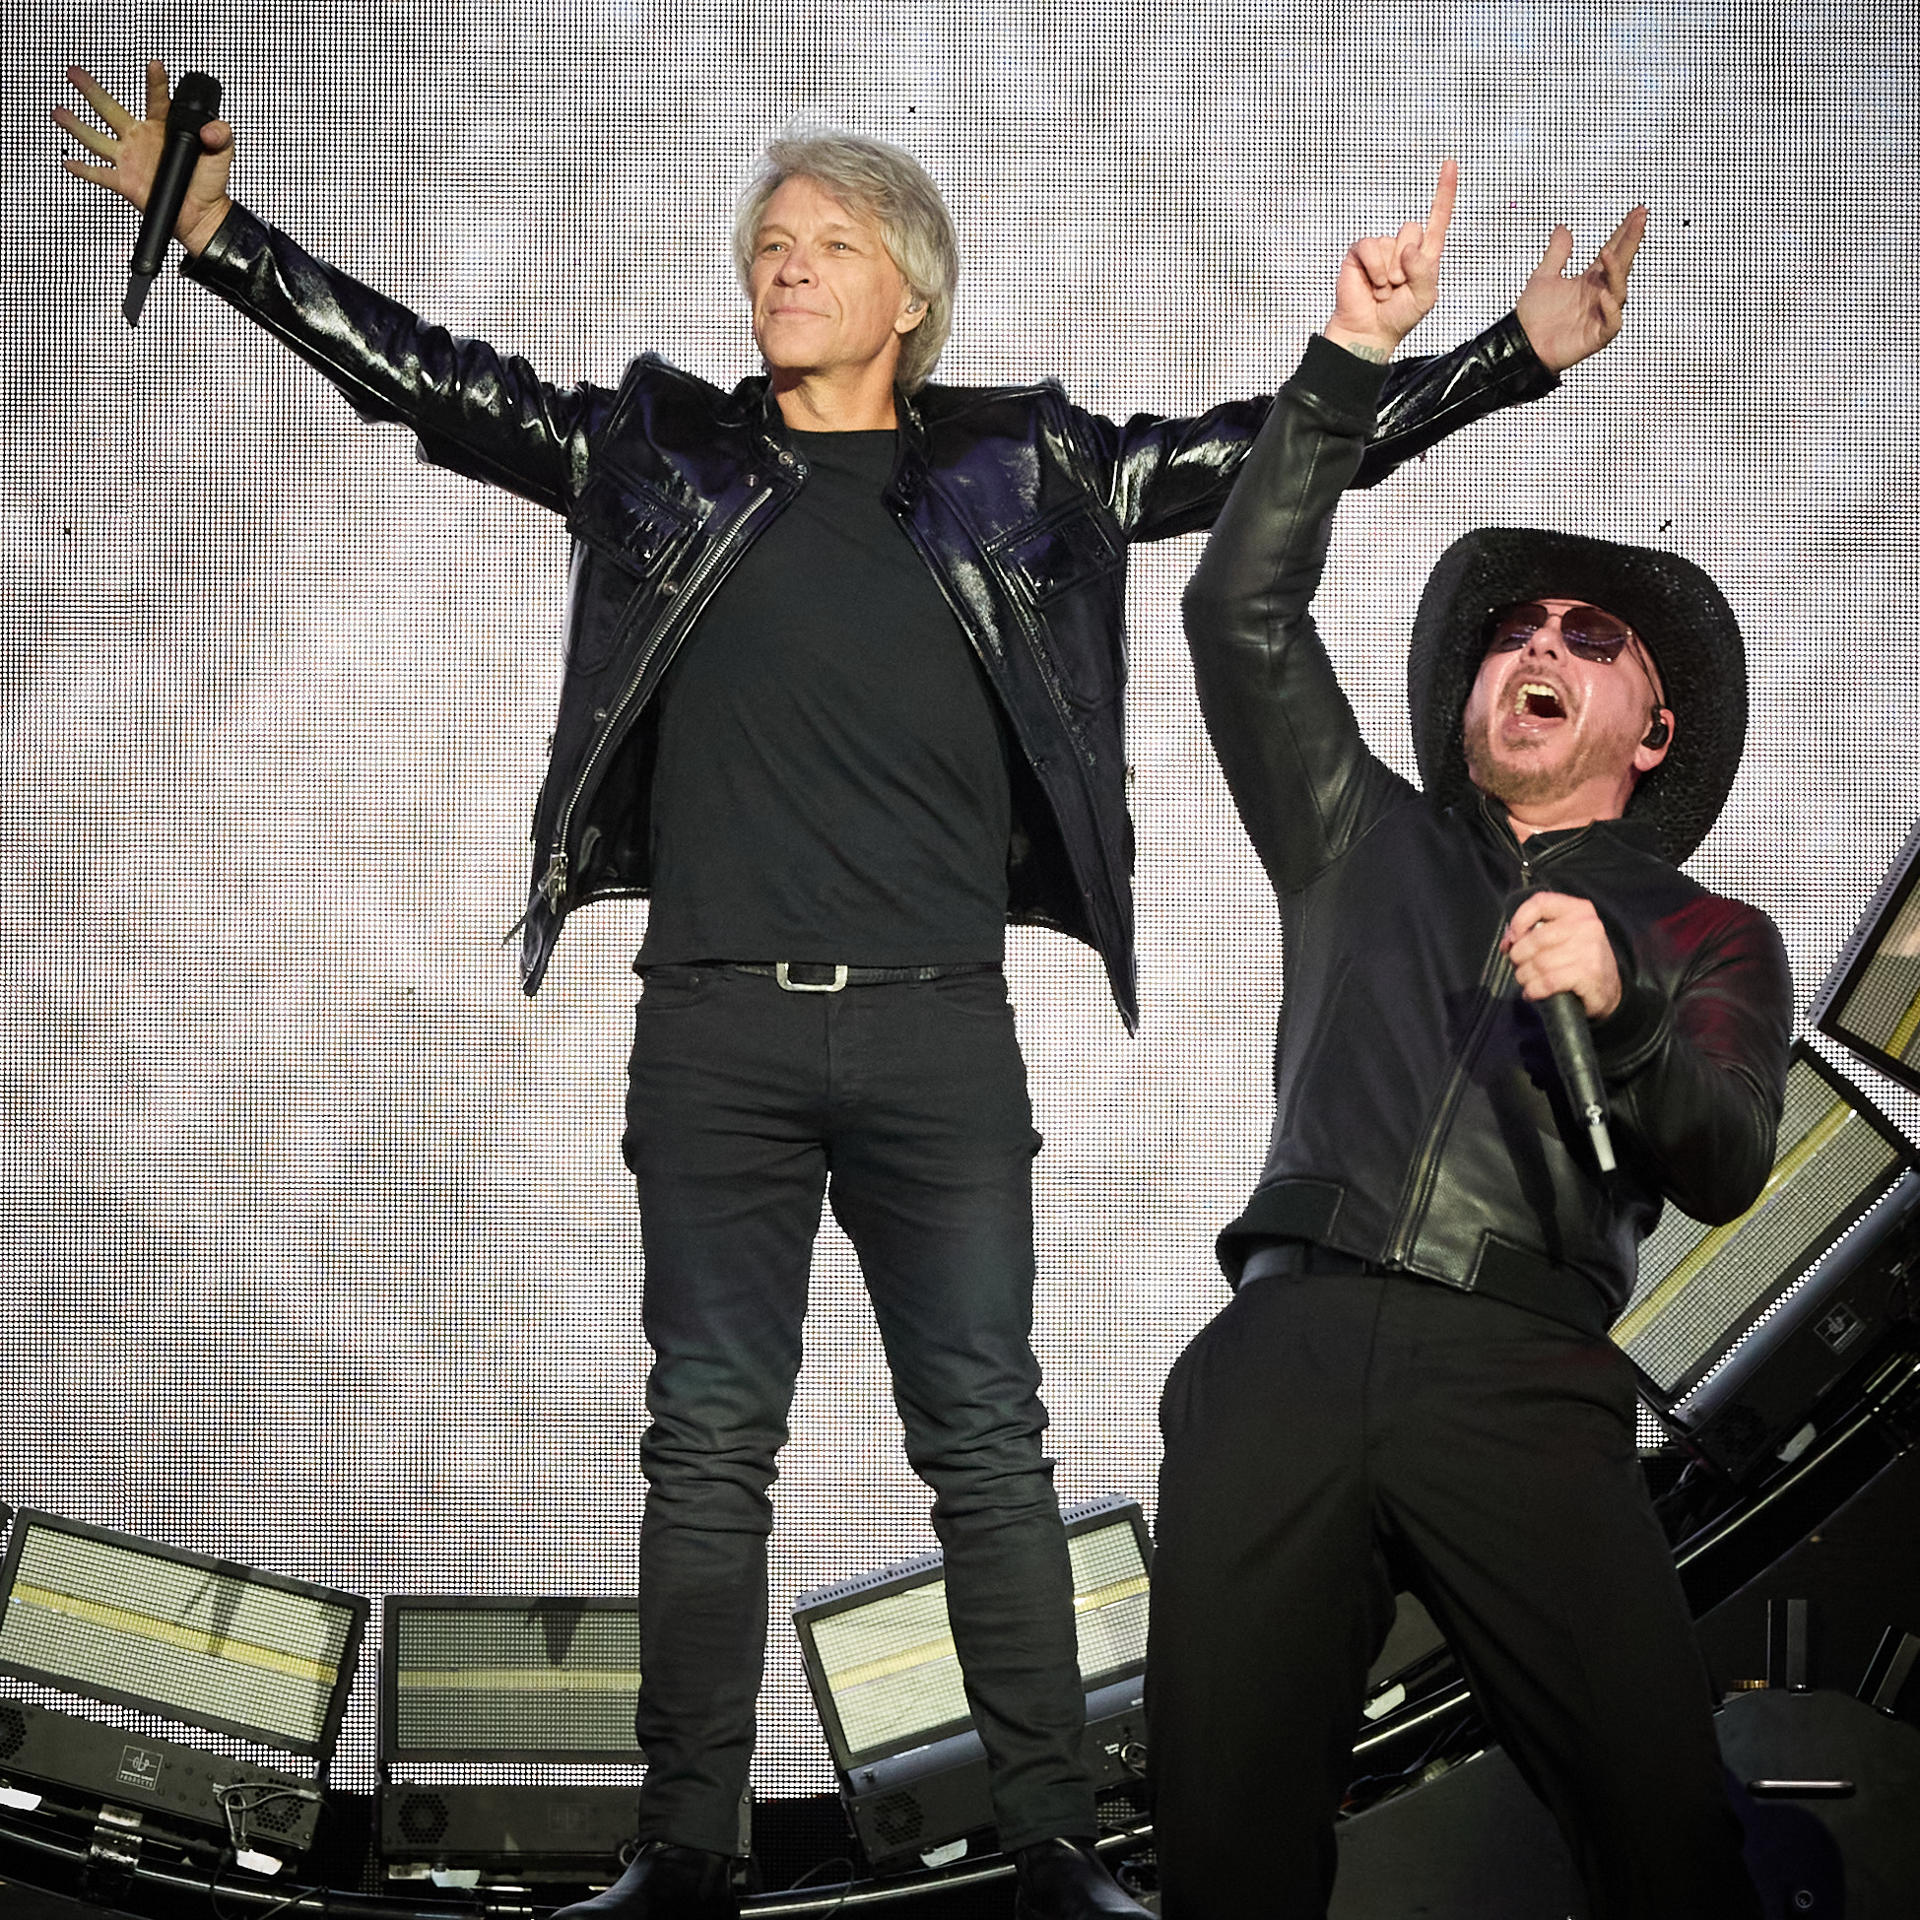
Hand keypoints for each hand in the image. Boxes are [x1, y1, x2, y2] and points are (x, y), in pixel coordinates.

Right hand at [54, 60, 234, 255]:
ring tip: (59, 112)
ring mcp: (129, 159)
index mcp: (162, 127)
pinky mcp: (125, 181)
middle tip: (74, 73)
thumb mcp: (222, 154)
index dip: (156, 83)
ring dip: (77, 126)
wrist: (202, 215)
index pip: (157, 99)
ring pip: (97, 138)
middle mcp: (140, 138)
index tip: (155, 66)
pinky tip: (69, 162)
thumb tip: (211, 129)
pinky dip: (84, 170)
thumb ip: (221, 135)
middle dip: (92, 91)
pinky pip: (100, 174)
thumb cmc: (209, 183)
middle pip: (110, 110)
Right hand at [1323, 159, 1456, 362]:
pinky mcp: (1360, 253)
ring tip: (1384, 290)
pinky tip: (1373, 285)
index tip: (1450, 163)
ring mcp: (1381, 249)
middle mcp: (1403, 247)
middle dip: (1407, 262)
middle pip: (1413, 229)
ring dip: (1390, 273)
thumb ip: (1425, 271)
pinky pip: (1370, 247)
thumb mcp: (1425, 297)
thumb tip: (1407, 249)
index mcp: (1424, 255)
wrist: (1368, 332)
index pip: (1437, 218)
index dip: (1444, 191)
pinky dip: (1374, 269)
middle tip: (1399, 286)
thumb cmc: (1398, 317)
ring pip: (1392, 242)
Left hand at [1503, 892, 1622, 1018]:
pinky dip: (1534, 990)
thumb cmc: (1580, 960)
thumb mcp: (1564, 936)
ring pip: (1539, 963)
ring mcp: (1589, 949)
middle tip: (1518, 966)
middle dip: (1518, 956)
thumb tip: (1508, 942)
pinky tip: (1532, 992)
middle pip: (1535, 938)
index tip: (1512, 938)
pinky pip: (1548, 981)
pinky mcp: (1589, 973)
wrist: (1610, 989)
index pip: (1540, 902)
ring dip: (1524, 976)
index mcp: (1579, 910)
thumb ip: (1536, 931)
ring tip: (1526, 981)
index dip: (1519, 920)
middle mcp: (1586, 925)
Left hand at [1515, 206, 1645, 372]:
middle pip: (1622, 264)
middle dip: (1632, 241)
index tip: (1638, 212)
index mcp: (1590, 280)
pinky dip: (1611, 310)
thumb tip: (1562, 229)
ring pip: (1619, 290)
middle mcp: (1599, 294)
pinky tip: (1604, 296)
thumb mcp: (1543, 277)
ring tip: (1608, 253)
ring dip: (1616, 271)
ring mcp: (1600, 314)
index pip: (1613, 251)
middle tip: (1640, 219)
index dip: (1625, 232)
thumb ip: (1556, 254)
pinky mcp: (1596, 336)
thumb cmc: (1533, 316)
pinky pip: (1612, 323)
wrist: (1521, 345)